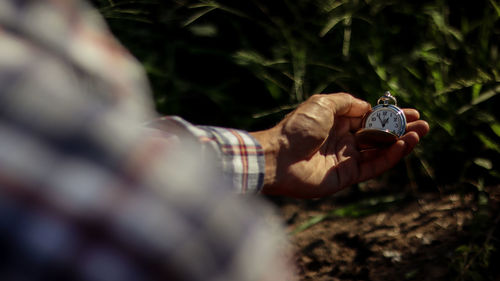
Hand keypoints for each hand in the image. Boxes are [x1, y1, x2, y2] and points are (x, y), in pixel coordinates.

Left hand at [250, 93, 428, 197]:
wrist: (279, 157)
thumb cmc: (298, 128)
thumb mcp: (322, 104)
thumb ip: (347, 103)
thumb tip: (368, 106)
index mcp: (336, 122)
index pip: (369, 119)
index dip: (389, 116)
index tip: (409, 111)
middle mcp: (343, 140)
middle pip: (378, 135)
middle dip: (401, 129)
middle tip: (423, 123)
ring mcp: (345, 159)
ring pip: (380, 151)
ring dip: (401, 142)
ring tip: (420, 132)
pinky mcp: (347, 176)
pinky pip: (373, 166)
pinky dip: (390, 156)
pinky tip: (403, 145)